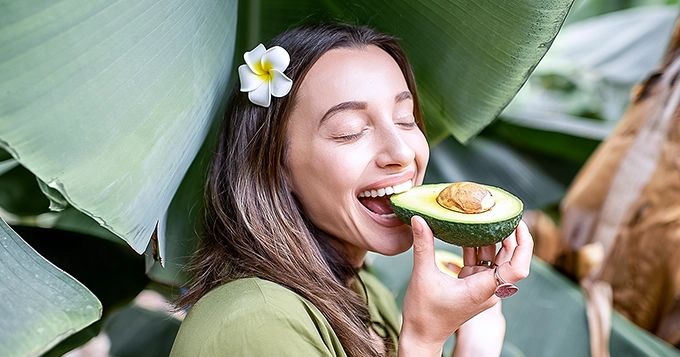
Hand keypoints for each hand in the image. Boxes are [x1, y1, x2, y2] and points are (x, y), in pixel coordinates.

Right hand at [398, 218, 532, 356]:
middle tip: (502, 212)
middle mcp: (488, 289)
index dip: (523, 244)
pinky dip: (477, 247)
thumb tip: (419, 220)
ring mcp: (481, 287)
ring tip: (487, 216)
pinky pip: (481, 262)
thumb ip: (423, 246)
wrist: (422, 335)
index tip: (518, 223)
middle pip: (510, 259)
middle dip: (509, 235)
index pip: (517, 268)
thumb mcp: (422, 276)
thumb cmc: (424, 314)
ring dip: (492, 239)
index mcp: (483, 289)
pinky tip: (470, 230)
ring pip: (496, 259)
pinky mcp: (472, 285)